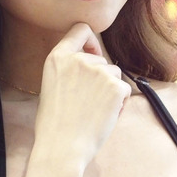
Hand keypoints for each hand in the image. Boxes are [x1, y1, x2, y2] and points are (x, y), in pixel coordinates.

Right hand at [34, 23, 131, 165]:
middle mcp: (78, 59)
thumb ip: (69, 68)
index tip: (92, 54)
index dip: (90, 41)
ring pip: (115, 74)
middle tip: (87, 102)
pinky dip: (119, 104)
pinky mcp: (115, 87)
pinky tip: (104, 117)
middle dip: (101, 77)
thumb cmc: (54, 123)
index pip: (80, 29)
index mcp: (58, 57)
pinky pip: (124, 90)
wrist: (62, 147)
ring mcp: (98, 71)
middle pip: (102, 59)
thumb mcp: (51, 83)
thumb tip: (91, 61)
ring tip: (94, 111)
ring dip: (110, 90)